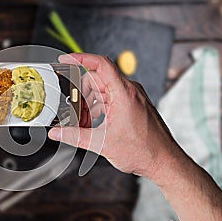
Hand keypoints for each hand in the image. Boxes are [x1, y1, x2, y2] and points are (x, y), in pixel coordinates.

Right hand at [48, 53, 186, 181]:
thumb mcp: (102, 144)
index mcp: (124, 94)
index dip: (80, 59)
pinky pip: (110, 99)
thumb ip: (75, 136)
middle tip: (70, 108)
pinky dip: (98, 108)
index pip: (101, 64)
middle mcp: (130, 91)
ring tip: (82, 122)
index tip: (65, 59)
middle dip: (80, 93)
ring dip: (89, 103)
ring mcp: (132, 98)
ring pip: (103, 90)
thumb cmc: (144, 151)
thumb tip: (56, 133)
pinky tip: (92, 123)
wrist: (165, 162)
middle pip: (97, 79)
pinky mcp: (133, 105)